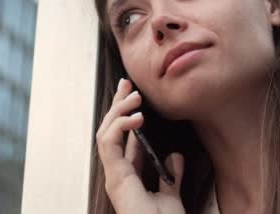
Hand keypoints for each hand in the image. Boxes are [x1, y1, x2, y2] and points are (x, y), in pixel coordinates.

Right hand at [96, 78, 185, 213]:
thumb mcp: (171, 196)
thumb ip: (171, 176)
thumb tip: (174, 155)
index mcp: (129, 176)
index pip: (124, 139)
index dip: (128, 117)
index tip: (135, 96)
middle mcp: (118, 173)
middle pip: (111, 131)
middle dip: (117, 105)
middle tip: (126, 84)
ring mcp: (114, 175)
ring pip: (105, 133)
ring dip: (118, 110)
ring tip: (133, 95)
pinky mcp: (115, 178)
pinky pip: (109, 144)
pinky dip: (119, 126)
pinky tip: (136, 116)